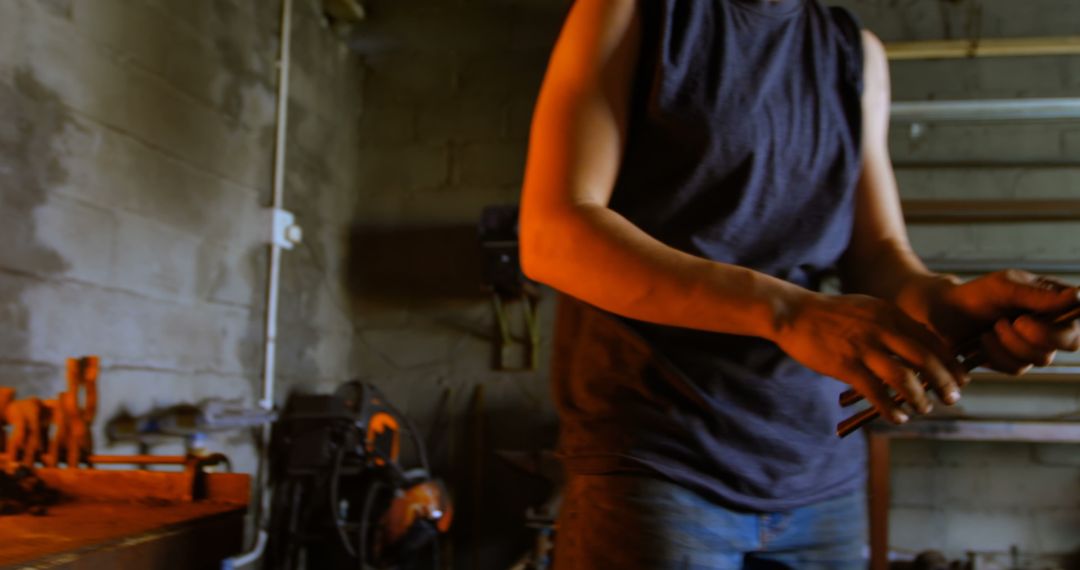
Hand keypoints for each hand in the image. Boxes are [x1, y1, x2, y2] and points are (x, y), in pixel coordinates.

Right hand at [775, 292, 966, 423]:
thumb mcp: (868, 307)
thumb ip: (893, 323)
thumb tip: (919, 342)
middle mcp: (882, 329)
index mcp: (890, 314)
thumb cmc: (830, 313)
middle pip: (926, 359)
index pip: (932, 340)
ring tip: (924, 409)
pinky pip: (876, 392)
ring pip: (904, 378)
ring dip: (919, 398)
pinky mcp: (846, 366)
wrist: (794, 313)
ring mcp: (864, 348)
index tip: (960, 379)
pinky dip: (891, 409)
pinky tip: (897, 418)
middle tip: (952, 399)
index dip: (950, 362)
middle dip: (944, 382)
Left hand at [930, 270, 1079, 373]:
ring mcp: (1033, 346)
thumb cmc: (976, 294)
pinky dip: (997, 354)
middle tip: (1009, 322)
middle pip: (1069, 343)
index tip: (1027, 320)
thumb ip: (1038, 294)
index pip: (1078, 321)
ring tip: (991, 327)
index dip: (1064, 328)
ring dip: (1010, 343)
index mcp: (1055, 301)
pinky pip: (1016, 368)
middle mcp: (1051, 325)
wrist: (943, 314)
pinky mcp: (1014, 362)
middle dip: (1037, 335)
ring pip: (1040, 358)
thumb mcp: (1004, 286)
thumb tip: (1078, 295)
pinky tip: (983, 341)